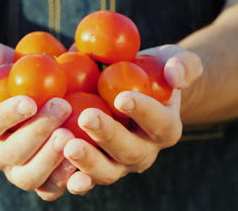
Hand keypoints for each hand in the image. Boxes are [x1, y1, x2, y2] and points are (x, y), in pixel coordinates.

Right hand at [0, 41, 76, 200]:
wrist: (36, 92)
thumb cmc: (13, 72)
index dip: (6, 116)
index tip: (29, 101)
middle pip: (12, 154)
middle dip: (37, 132)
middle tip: (62, 107)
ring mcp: (21, 169)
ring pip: (30, 177)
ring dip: (50, 159)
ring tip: (71, 135)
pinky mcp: (45, 180)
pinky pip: (51, 189)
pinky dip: (67, 180)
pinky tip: (83, 163)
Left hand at [62, 44, 202, 194]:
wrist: (131, 89)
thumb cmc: (153, 71)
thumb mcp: (173, 60)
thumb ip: (183, 64)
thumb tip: (175, 74)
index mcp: (165, 127)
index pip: (159, 122)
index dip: (143, 111)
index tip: (122, 97)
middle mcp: (144, 151)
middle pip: (129, 151)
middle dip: (109, 136)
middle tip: (87, 117)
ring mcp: (118, 163)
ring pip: (106, 171)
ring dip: (87, 161)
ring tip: (67, 144)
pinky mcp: (94, 167)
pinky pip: (83, 177)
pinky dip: (69, 176)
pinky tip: (54, 162)